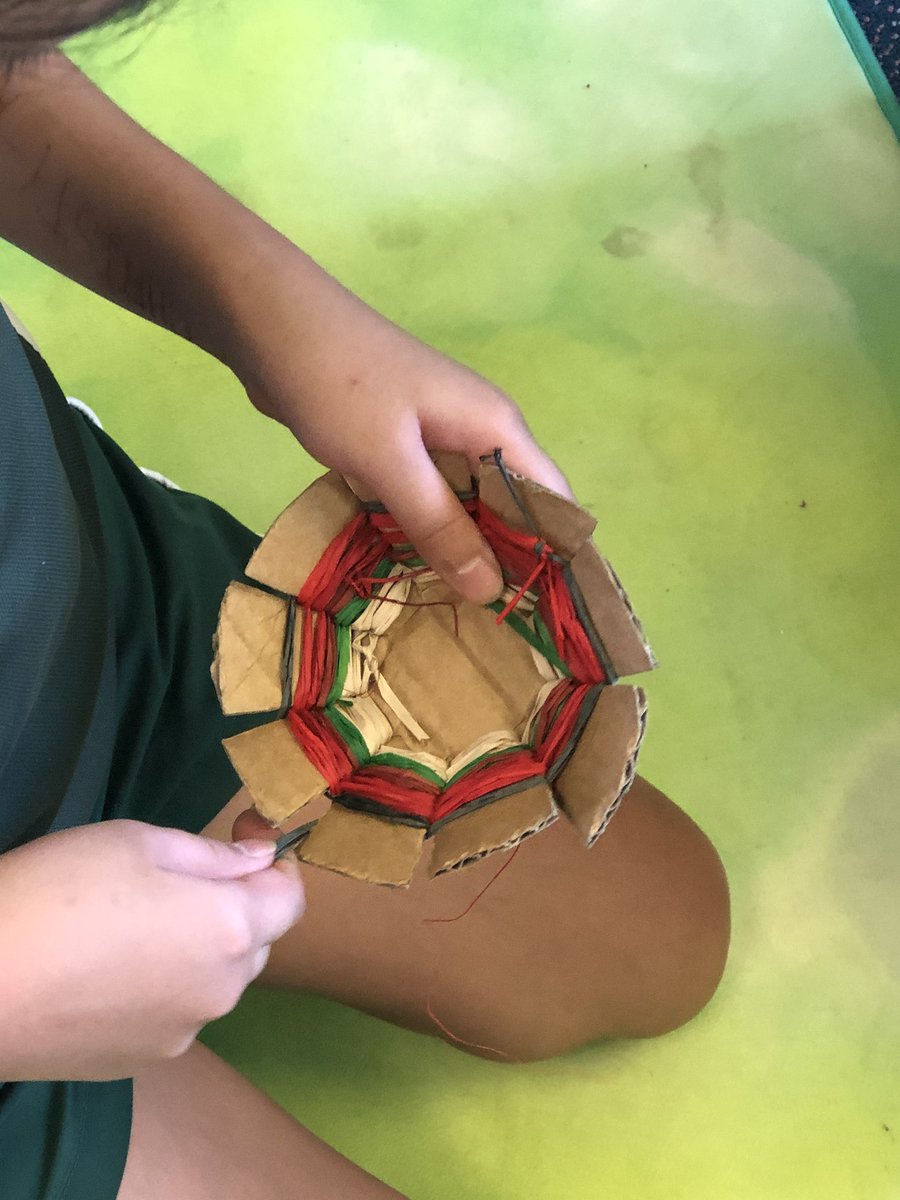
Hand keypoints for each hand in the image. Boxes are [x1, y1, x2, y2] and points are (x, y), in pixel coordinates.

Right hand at [0, 820, 304, 1081]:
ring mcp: (182, 1034)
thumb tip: (259, 860)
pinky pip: (173, 1015)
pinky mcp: (140, 1063)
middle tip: (177, 880)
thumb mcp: (138, 843)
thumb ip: (212, 856)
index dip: (275, 864)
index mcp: (231, 929)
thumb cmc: (60, 892)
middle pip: (256, 942)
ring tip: (134, 926)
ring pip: (214, 982)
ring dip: (198, 951)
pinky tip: (108, 971)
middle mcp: (222, 990)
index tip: (242, 838)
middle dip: (235, 907)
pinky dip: (161, 989)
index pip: (292, 899)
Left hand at [229, 254, 572, 603]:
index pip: (553, 501)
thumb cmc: (337, 384)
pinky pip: (429, 498)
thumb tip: (493, 590)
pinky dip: (425, 531)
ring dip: (462, 552)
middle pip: (514, 509)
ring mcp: (440, 436)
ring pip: (468, 506)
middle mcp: (480, 432)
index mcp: (496, 428)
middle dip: (506, 564)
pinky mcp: (403, 444)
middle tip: (493, 634)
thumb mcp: (390, 462)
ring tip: (456, 617)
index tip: (540, 619)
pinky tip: (412, 573)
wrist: (268, 322)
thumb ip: (441, 525)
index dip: (554, 558)